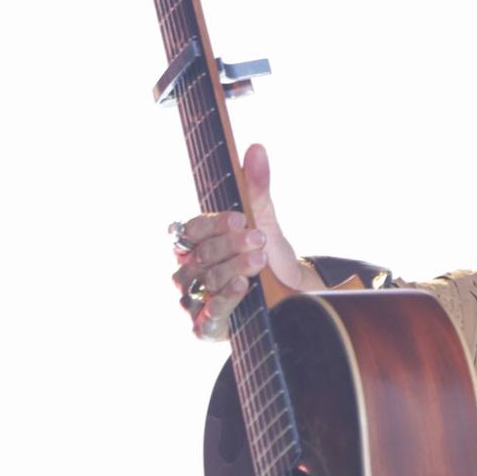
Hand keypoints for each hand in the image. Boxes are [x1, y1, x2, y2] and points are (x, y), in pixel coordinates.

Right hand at [167, 141, 322, 338]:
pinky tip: (242, 286)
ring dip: (231, 268)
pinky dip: (225, 300)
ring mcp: (194, 301)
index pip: (189, 230)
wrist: (289, 296)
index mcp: (193, 244)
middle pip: (198, 256)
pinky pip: (208, 315)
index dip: (212, 225)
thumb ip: (256, 187)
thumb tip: (256, 147)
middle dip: (230, 246)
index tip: (241, 218)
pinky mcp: (206, 328)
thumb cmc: (267, 256)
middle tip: (259, 239)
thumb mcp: (264, 219)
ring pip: (204, 282)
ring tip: (258, 261)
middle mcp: (187, 272)